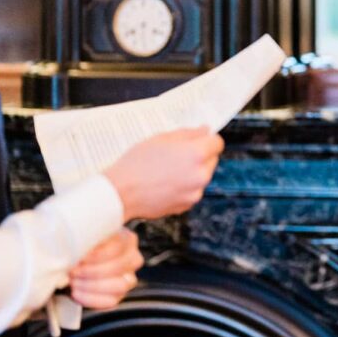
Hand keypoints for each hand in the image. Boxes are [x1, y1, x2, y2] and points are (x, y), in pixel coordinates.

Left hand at [68, 228, 143, 310]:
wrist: (76, 264)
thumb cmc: (83, 248)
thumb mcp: (87, 234)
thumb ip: (90, 233)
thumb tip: (84, 237)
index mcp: (127, 239)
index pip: (118, 246)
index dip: (98, 254)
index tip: (81, 257)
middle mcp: (132, 259)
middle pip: (118, 267)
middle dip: (92, 270)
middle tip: (74, 270)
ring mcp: (128, 279)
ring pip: (119, 286)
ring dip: (91, 285)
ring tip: (74, 281)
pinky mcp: (119, 296)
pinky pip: (110, 301)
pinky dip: (91, 298)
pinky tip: (77, 292)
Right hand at [103, 126, 223, 220]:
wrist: (120, 193)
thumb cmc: (136, 164)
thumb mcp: (161, 138)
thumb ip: (188, 133)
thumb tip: (205, 130)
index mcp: (196, 154)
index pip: (217, 143)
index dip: (207, 139)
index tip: (198, 140)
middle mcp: (200, 175)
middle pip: (211, 160)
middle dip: (199, 156)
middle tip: (176, 155)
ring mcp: (194, 193)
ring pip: (201, 176)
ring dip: (192, 172)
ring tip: (167, 171)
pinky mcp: (186, 206)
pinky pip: (192, 191)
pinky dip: (184, 187)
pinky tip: (165, 183)